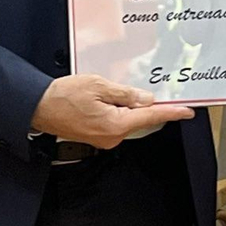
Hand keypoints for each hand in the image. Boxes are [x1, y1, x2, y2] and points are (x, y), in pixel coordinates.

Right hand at [31, 74, 194, 148]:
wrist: (38, 107)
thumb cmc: (63, 96)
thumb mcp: (98, 85)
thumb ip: (126, 94)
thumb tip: (147, 99)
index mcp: (115, 125)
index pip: (150, 117)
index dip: (171, 112)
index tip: (187, 112)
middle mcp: (112, 137)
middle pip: (140, 119)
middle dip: (145, 104)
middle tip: (147, 88)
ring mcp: (104, 139)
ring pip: (127, 120)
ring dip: (129, 106)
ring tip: (114, 89)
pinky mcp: (97, 137)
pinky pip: (116, 122)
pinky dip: (118, 111)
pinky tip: (109, 98)